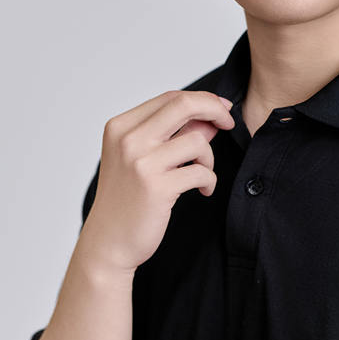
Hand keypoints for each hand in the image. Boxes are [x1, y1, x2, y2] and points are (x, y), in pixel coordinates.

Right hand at [80, 90, 234, 272]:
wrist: (108, 242)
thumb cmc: (128, 199)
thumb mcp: (144, 159)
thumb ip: (175, 135)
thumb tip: (211, 118)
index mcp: (120, 127)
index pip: (170, 97)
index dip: (203, 100)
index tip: (221, 111)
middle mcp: (128, 140)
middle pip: (183, 104)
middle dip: (215, 109)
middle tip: (229, 124)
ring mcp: (140, 162)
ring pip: (197, 141)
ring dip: (209, 158)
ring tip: (202, 174)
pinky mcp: (156, 187)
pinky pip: (201, 172)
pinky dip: (209, 180)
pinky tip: (203, 191)